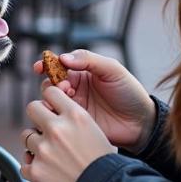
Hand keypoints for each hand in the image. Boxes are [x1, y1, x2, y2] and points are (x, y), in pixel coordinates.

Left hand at [20, 86, 115, 181]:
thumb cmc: (103, 162)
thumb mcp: (94, 129)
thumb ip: (72, 118)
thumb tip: (52, 111)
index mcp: (74, 115)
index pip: (50, 92)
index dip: (50, 101)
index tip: (51, 108)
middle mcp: (57, 129)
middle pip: (31, 108)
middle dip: (37, 117)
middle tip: (45, 129)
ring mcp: (44, 150)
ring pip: (26, 136)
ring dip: (35, 144)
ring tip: (51, 155)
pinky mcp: (36, 170)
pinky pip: (24, 164)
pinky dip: (33, 168)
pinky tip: (48, 171)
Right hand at [33, 49, 155, 153]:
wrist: (140, 122)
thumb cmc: (129, 92)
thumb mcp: (112, 70)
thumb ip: (89, 60)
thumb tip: (63, 57)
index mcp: (83, 72)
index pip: (60, 65)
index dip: (47, 64)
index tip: (40, 67)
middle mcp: (75, 88)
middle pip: (51, 83)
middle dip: (52, 83)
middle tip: (66, 87)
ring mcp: (74, 106)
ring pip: (51, 100)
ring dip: (52, 98)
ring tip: (68, 98)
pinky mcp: (74, 123)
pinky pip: (57, 118)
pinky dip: (54, 114)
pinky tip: (63, 113)